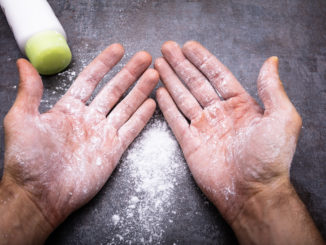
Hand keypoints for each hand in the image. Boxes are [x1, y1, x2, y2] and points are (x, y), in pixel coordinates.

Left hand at [2, 44, 157, 233]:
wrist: (41, 195)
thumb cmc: (28, 160)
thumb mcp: (22, 120)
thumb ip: (29, 91)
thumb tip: (23, 62)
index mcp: (68, 109)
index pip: (91, 79)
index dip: (105, 63)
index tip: (118, 49)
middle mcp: (88, 118)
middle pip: (114, 90)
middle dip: (130, 73)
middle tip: (145, 57)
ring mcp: (103, 134)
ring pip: (126, 106)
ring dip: (140, 90)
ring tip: (153, 74)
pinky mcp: (113, 150)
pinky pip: (131, 129)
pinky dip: (142, 117)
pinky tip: (152, 103)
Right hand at [155, 41, 301, 222]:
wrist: (252, 192)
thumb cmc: (269, 158)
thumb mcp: (281, 118)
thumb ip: (272, 89)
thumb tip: (271, 61)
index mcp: (240, 104)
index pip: (216, 75)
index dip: (202, 59)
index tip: (188, 46)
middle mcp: (220, 113)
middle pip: (195, 83)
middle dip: (180, 65)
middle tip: (166, 49)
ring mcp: (203, 127)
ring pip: (183, 97)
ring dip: (170, 80)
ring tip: (158, 64)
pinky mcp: (190, 143)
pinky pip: (176, 120)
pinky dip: (167, 106)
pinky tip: (159, 92)